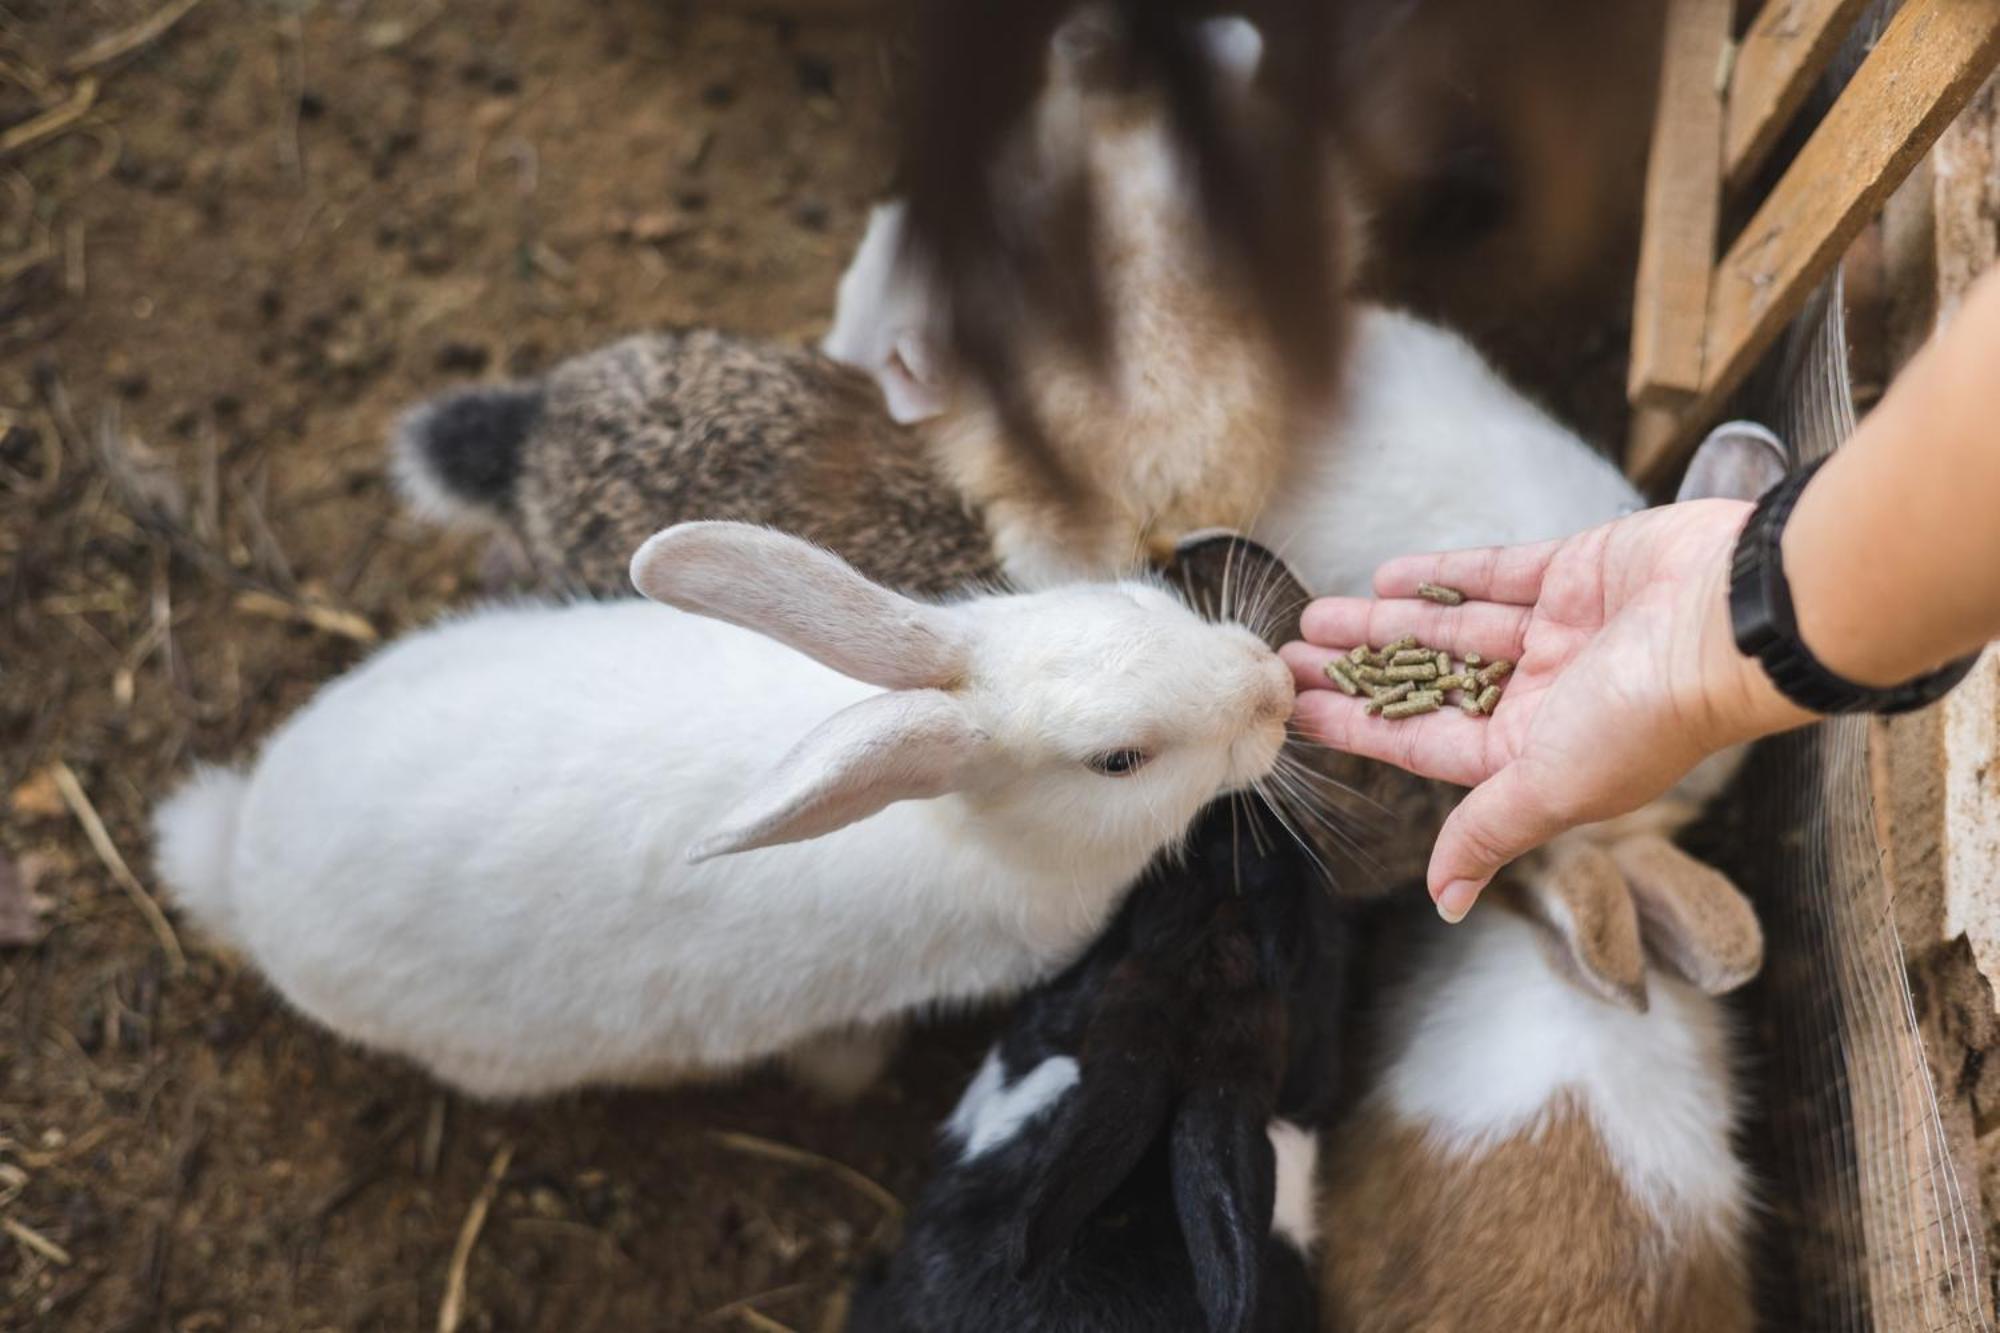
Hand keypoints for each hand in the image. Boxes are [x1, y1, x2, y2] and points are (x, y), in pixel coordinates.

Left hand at [1282, 499, 1812, 920]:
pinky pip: (1497, 573)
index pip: (1424, 743)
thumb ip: (1489, 833)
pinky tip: (1388, 576)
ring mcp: (1561, 633)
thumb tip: (1443, 901)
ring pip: (1452, 627)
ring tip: (1319, 614)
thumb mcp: (1551, 785)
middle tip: (1290, 656)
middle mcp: (1546, 696)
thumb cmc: (1649, 715)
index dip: (1358, 728)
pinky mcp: (1579, 572)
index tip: (1299, 713)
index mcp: (1536, 754)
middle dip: (1360, 672)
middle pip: (1429, 684)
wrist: (1735, 621)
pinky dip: (1445, 575)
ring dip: (1385, 622)